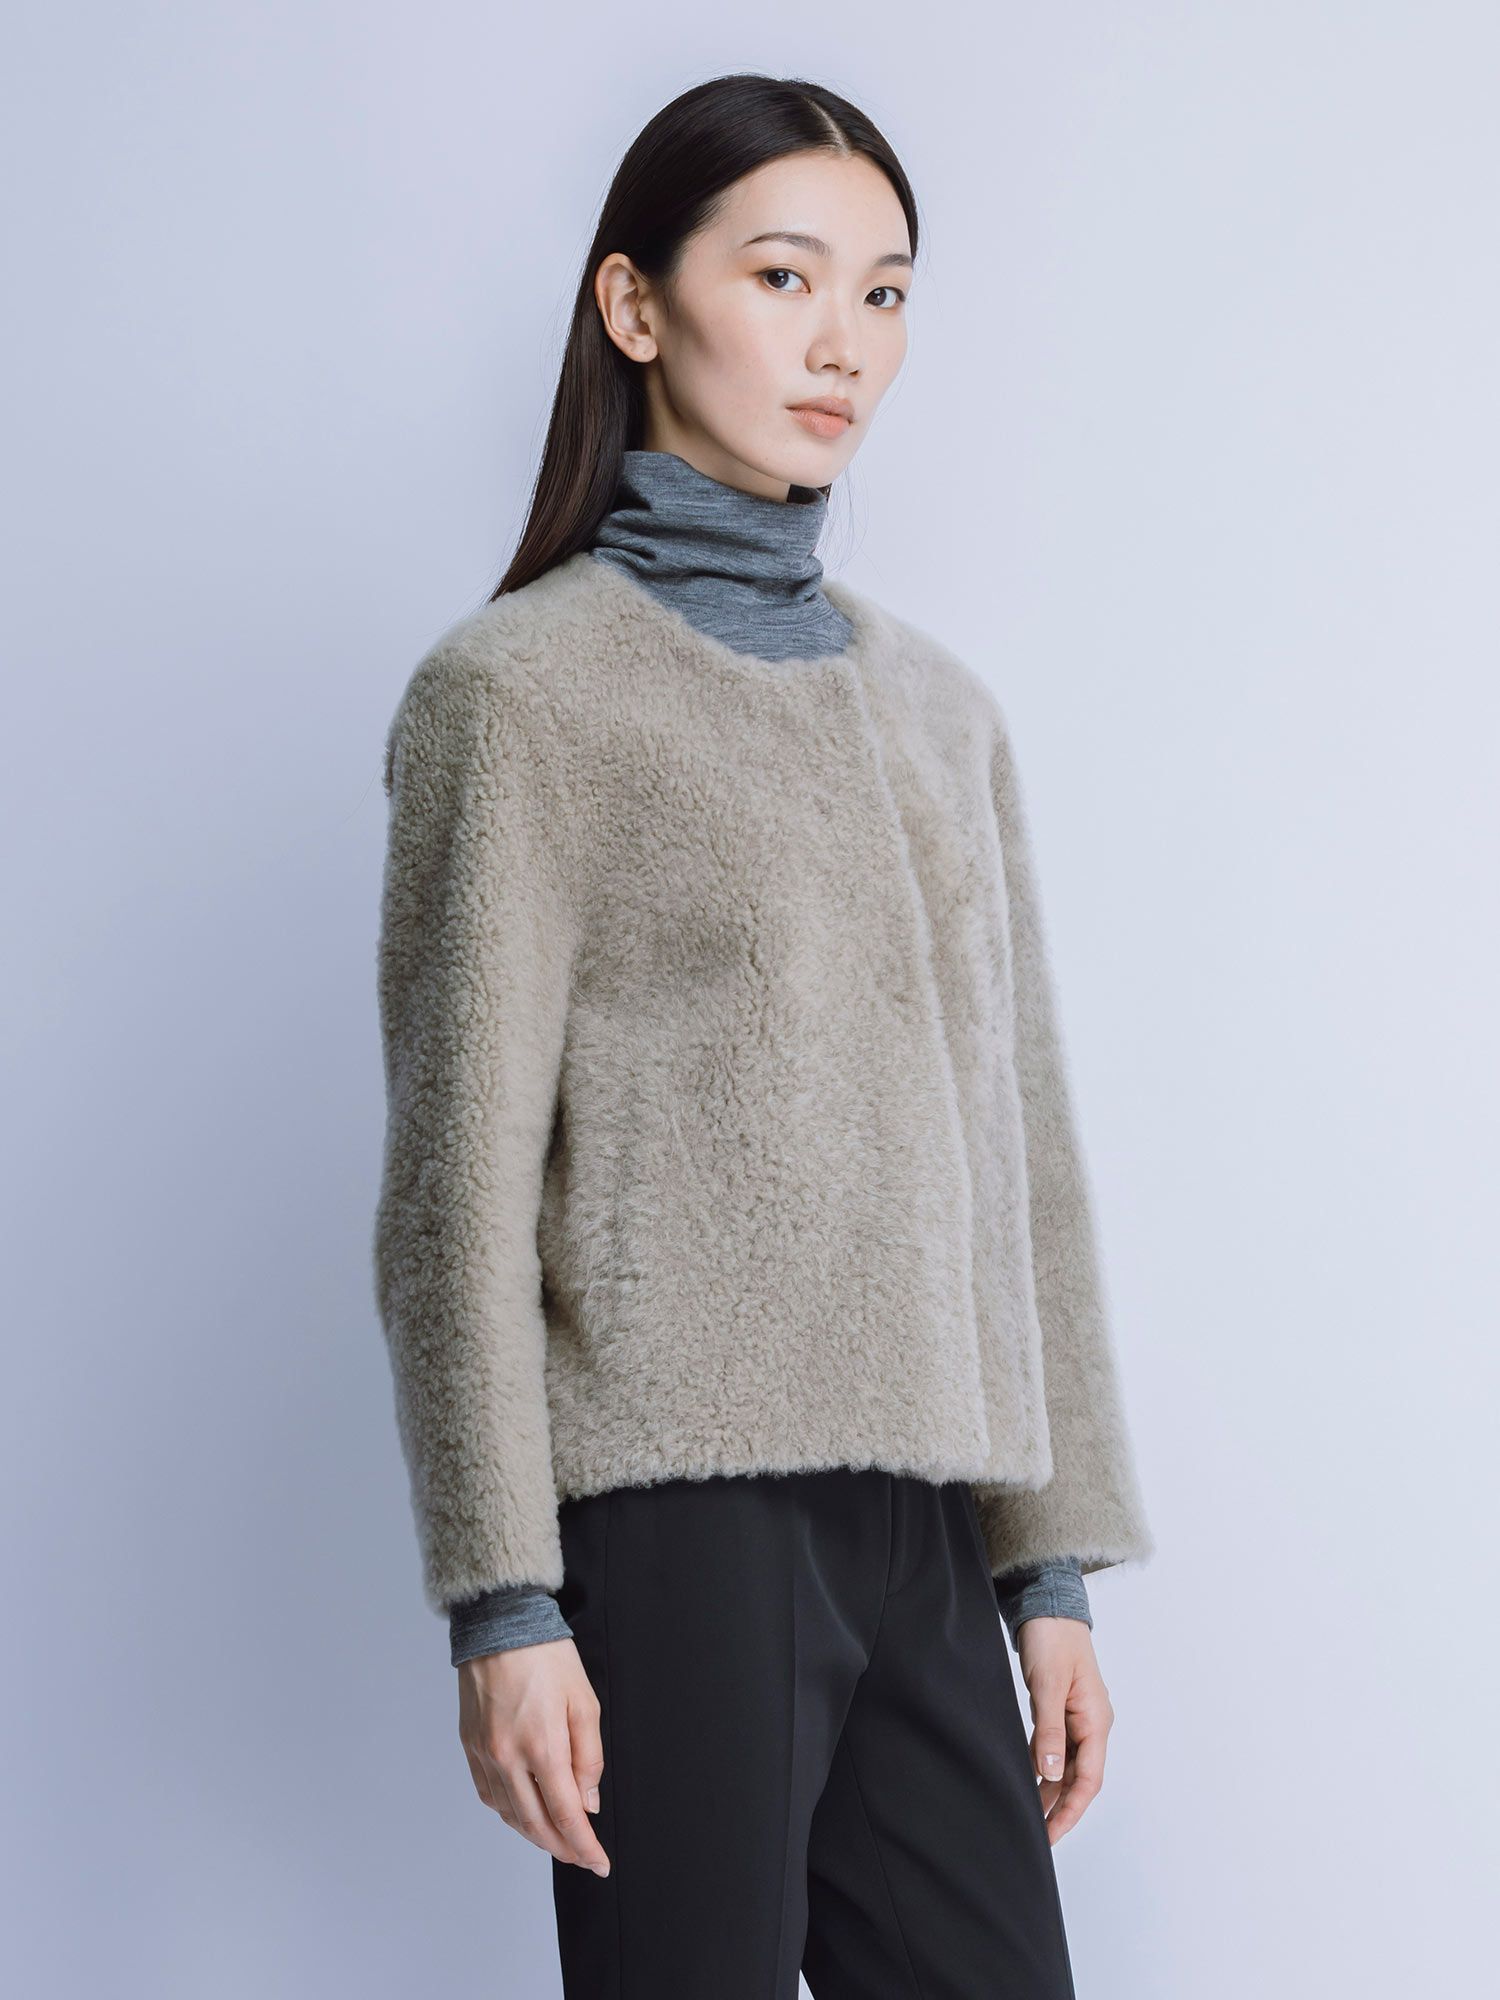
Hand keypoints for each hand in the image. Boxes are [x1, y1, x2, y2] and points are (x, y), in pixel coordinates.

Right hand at [457, 1637, 611, 1875]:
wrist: (500, 1624)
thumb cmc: (547, 1656)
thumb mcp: (585, 1701)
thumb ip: (590, 1758)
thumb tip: (588, 1804)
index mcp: (542, 1746)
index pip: (567, 1815)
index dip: (585, 1846)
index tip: (600, 1863)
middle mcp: (508, 1757)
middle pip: (536, 1824)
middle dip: (562, 1848)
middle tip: (583, 1857)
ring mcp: (485, 1754)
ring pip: (510, 1814)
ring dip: (536, 1835)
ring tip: (559, 1840)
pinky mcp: (470, 1746)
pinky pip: (489, 1795)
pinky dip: (509, 1813)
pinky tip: (525, 1814)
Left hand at [1015, 1618, 1114, 1843]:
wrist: (1047, 1607)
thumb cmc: (1052, 1640)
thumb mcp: (1048, 1685)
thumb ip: (1049, 1730)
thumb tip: (1051, 1774)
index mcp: (1096, 1720)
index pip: (1089, 1779)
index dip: (1071, 1810)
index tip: (1052, 1833)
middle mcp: (1091, 1724)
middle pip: (1080, 1778)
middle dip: (1060, 1808)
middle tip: (1037, 1836)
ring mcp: (1077, 1718)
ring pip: (1067, 1767)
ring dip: (1051, 1792)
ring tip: (1030, 1817)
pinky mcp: (1061, 1711)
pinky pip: (1056, 1749)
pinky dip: (1044, 1768)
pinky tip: (1029, 1782)